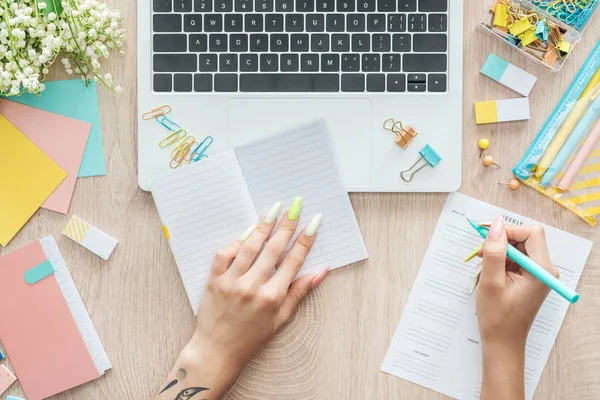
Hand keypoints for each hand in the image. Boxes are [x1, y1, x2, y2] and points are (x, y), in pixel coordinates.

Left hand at [155, 198, 327, 399]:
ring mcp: (232, 282)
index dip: (305, 239)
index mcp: (273, 297)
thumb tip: (321, 271)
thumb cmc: (251, 338)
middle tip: (295, 206)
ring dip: (263, 225)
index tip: (313, 222)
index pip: (294, 260)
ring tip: (274, 209)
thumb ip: (299, 292)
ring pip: (250, 246)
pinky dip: (237, 240)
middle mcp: (253, 286)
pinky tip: (247, 231)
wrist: (216, 351)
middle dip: (286, 225)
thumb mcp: (281, 319)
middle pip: (274, 248)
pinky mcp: (214, 279)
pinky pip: (225, 253)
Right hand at [476, 216, 558, 399]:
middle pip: (524, 238)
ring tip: (483, 271)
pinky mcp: (529, 277)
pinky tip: (489, 276)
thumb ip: (494, 251)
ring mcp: (537, 273)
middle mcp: (544, 269)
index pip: (531, 233)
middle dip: (500, 242)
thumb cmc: (497, 317)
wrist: (502, 342)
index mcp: (541, 270)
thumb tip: (496, 224)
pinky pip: (514, 259)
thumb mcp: (491, 282)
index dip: (508, 231)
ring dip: (497, 254)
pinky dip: (499, 262)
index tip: (486, 237)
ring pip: (517, 248)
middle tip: (480, 255)